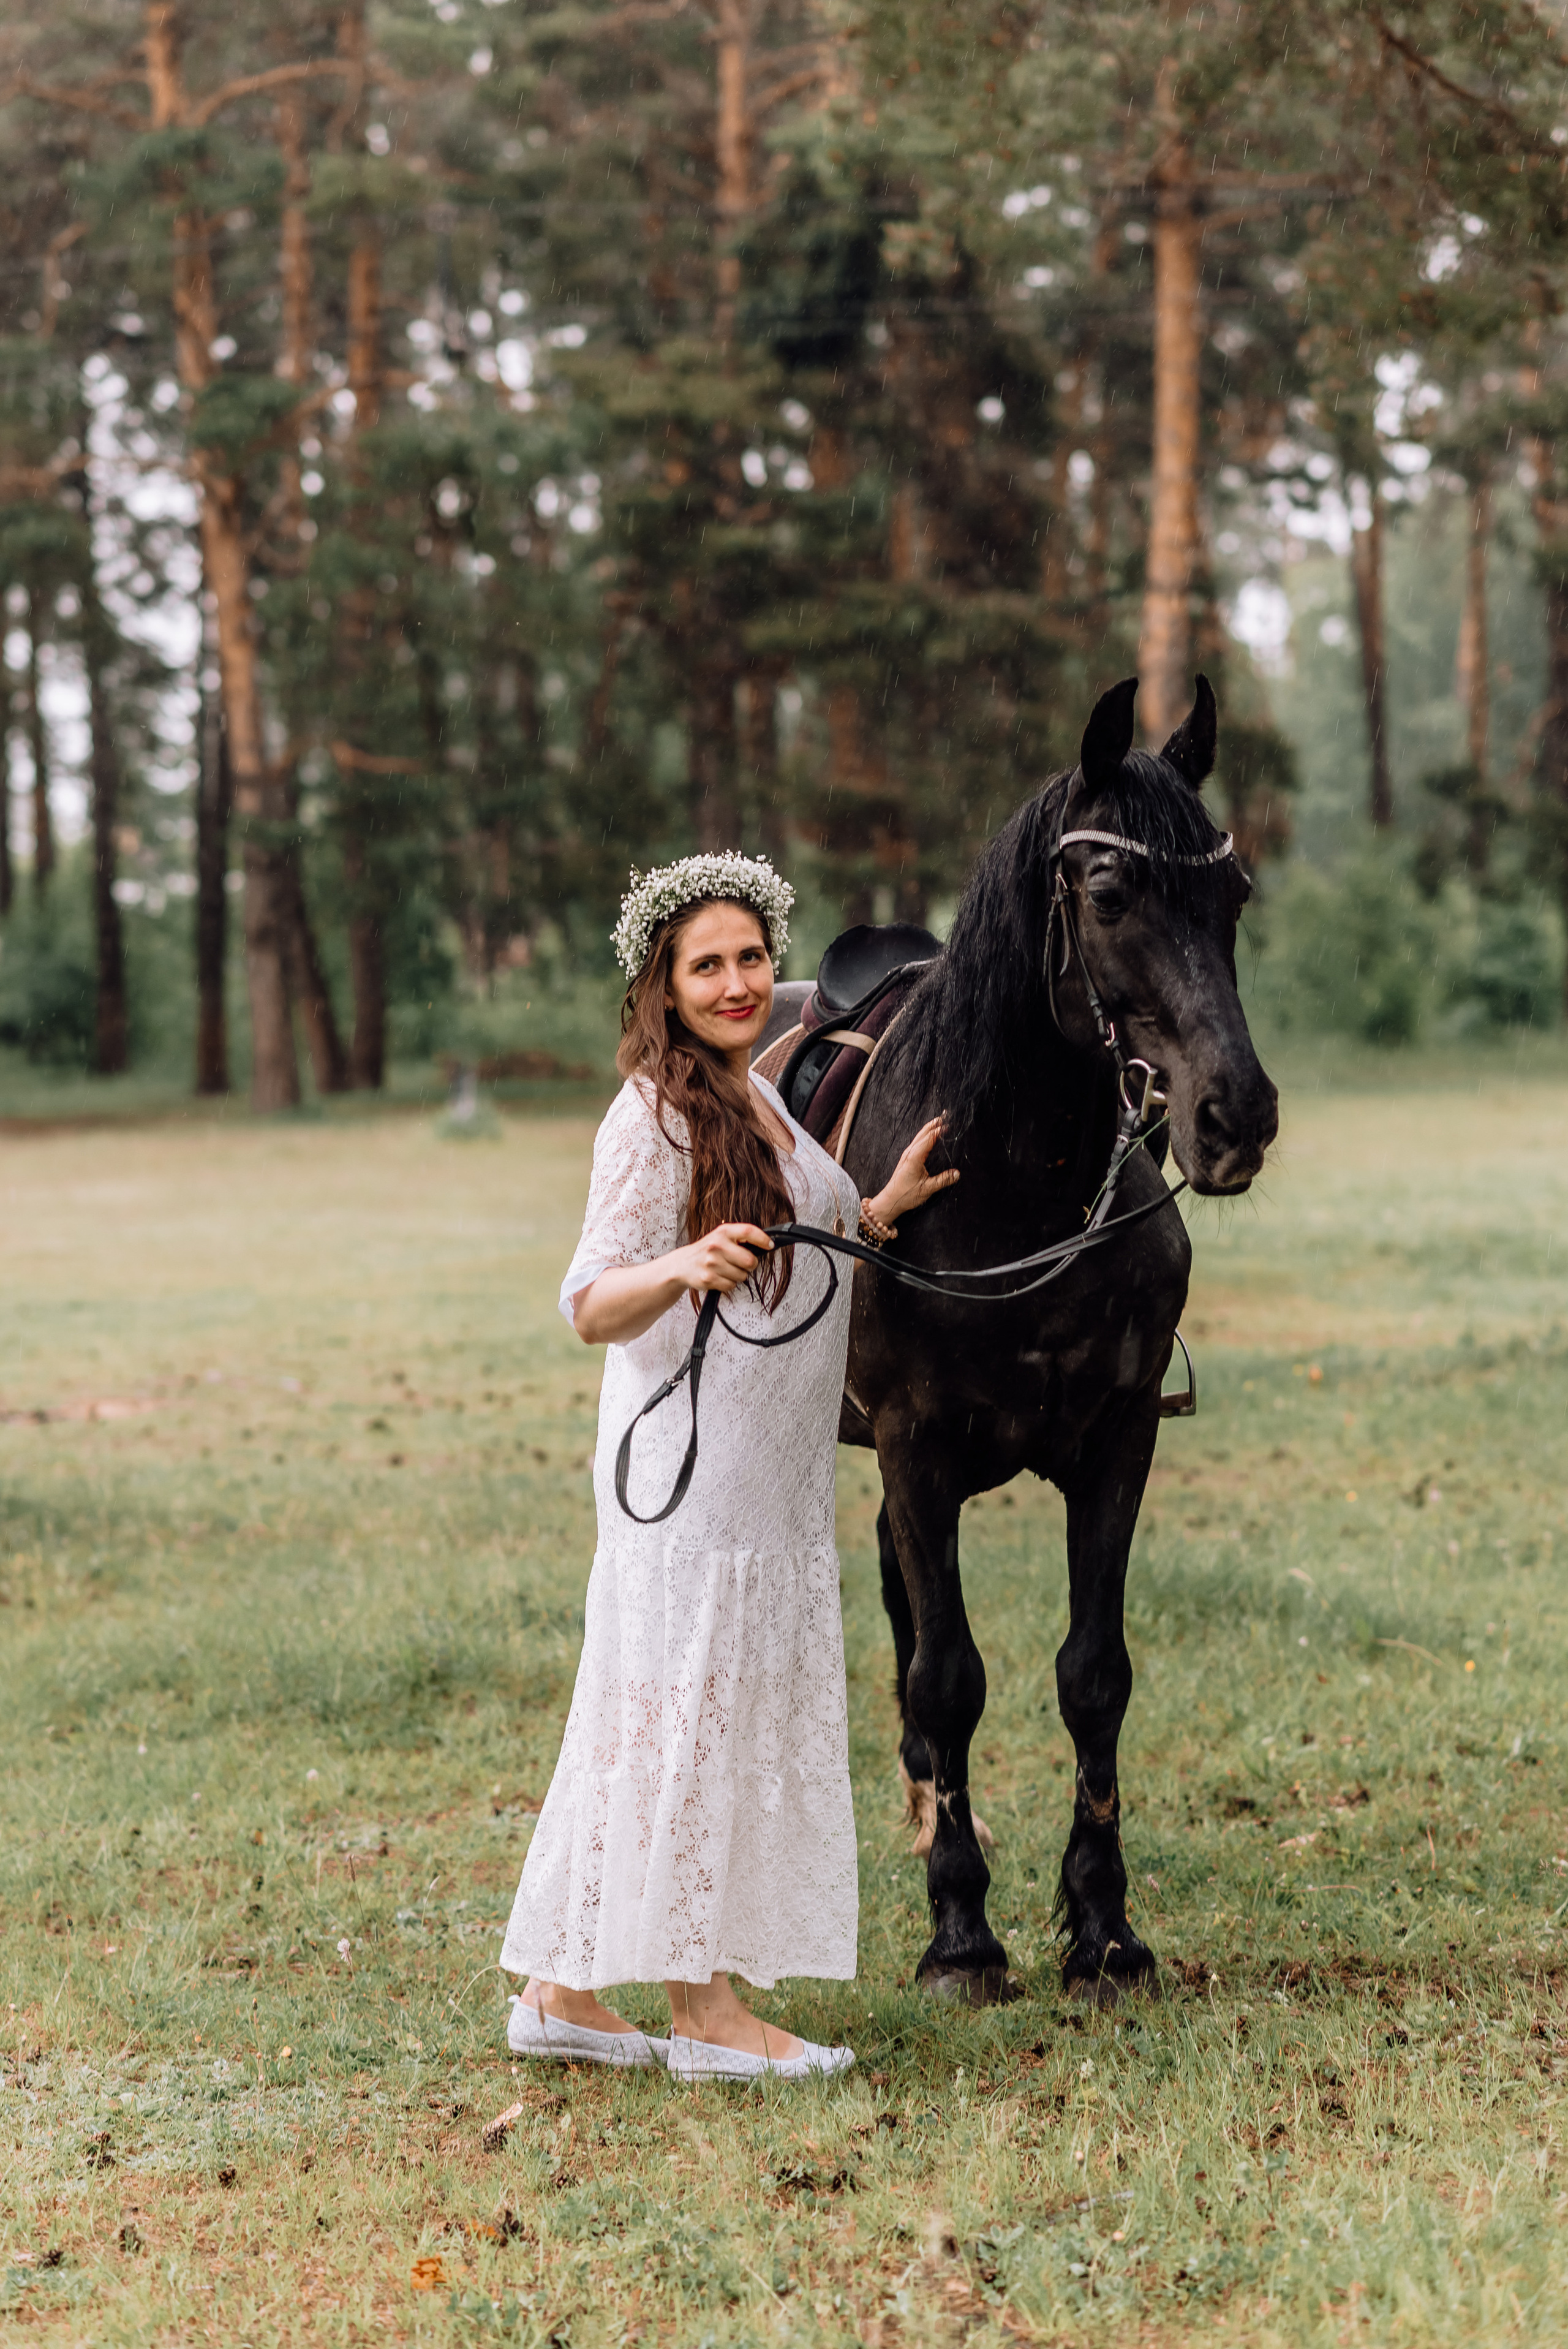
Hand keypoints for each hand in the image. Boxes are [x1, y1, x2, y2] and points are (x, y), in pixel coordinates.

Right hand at [679, 1222, 773, 1295]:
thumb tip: (766, 1244)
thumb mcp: (721, 1237)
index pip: (748, 1231)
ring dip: (738, 1276)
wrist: (682, 1264)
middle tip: (742, 1264)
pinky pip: (731, 1286)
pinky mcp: (708, 1278)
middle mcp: (716, 1245)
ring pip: (742, 1276)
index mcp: (723, 1232)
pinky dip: (729, 1284)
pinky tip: (719, 1277)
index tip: (770, 1245)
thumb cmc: (707, 1250)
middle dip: (750, 1265)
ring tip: (726, 1269)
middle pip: (750, 1260)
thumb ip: (740, 1238)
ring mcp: (712, 1262)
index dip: (763, 1239)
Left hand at [864, 1116, 959, 1236]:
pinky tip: (929, 1136)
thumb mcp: (927, 1189)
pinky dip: (924, 1136)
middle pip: (923, 1133)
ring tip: (938, 1122)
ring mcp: (907, 1155)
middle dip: (934, 1124)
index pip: (929, 1139)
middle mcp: (909, 1153)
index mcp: (914, 1157)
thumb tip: (957, 1173)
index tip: (949, 1124)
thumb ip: (943, 1180)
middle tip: (944, 1116)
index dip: (939, 1131)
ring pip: (919, 1136)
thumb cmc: (906, 1195)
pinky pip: (917, 1142)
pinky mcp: (906, 1158)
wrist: (890, 1200)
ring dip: (929, 1128)